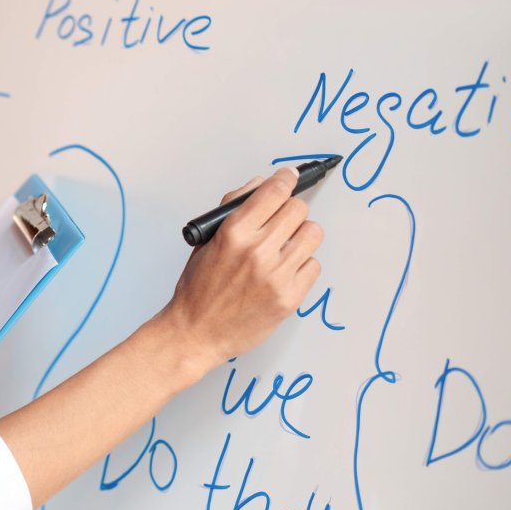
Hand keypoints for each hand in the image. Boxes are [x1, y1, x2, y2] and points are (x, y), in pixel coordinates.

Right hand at [158, 166, 323, 385]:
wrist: (196, 333)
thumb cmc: (198, 289)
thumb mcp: (205, 241)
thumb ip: (232, 209)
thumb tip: (260, 185)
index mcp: (233, 233)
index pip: (273, 192)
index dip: (285, 179)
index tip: (290, 177)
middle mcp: (257, 251)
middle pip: (298, 209)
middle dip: (290, 211)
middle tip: (281, 222)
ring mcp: (276, 275)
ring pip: (312, 234)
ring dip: (301, 237)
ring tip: (284, 248)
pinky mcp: (290, 297)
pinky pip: (314, 265)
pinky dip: (302, 265)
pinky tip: (284, 271)